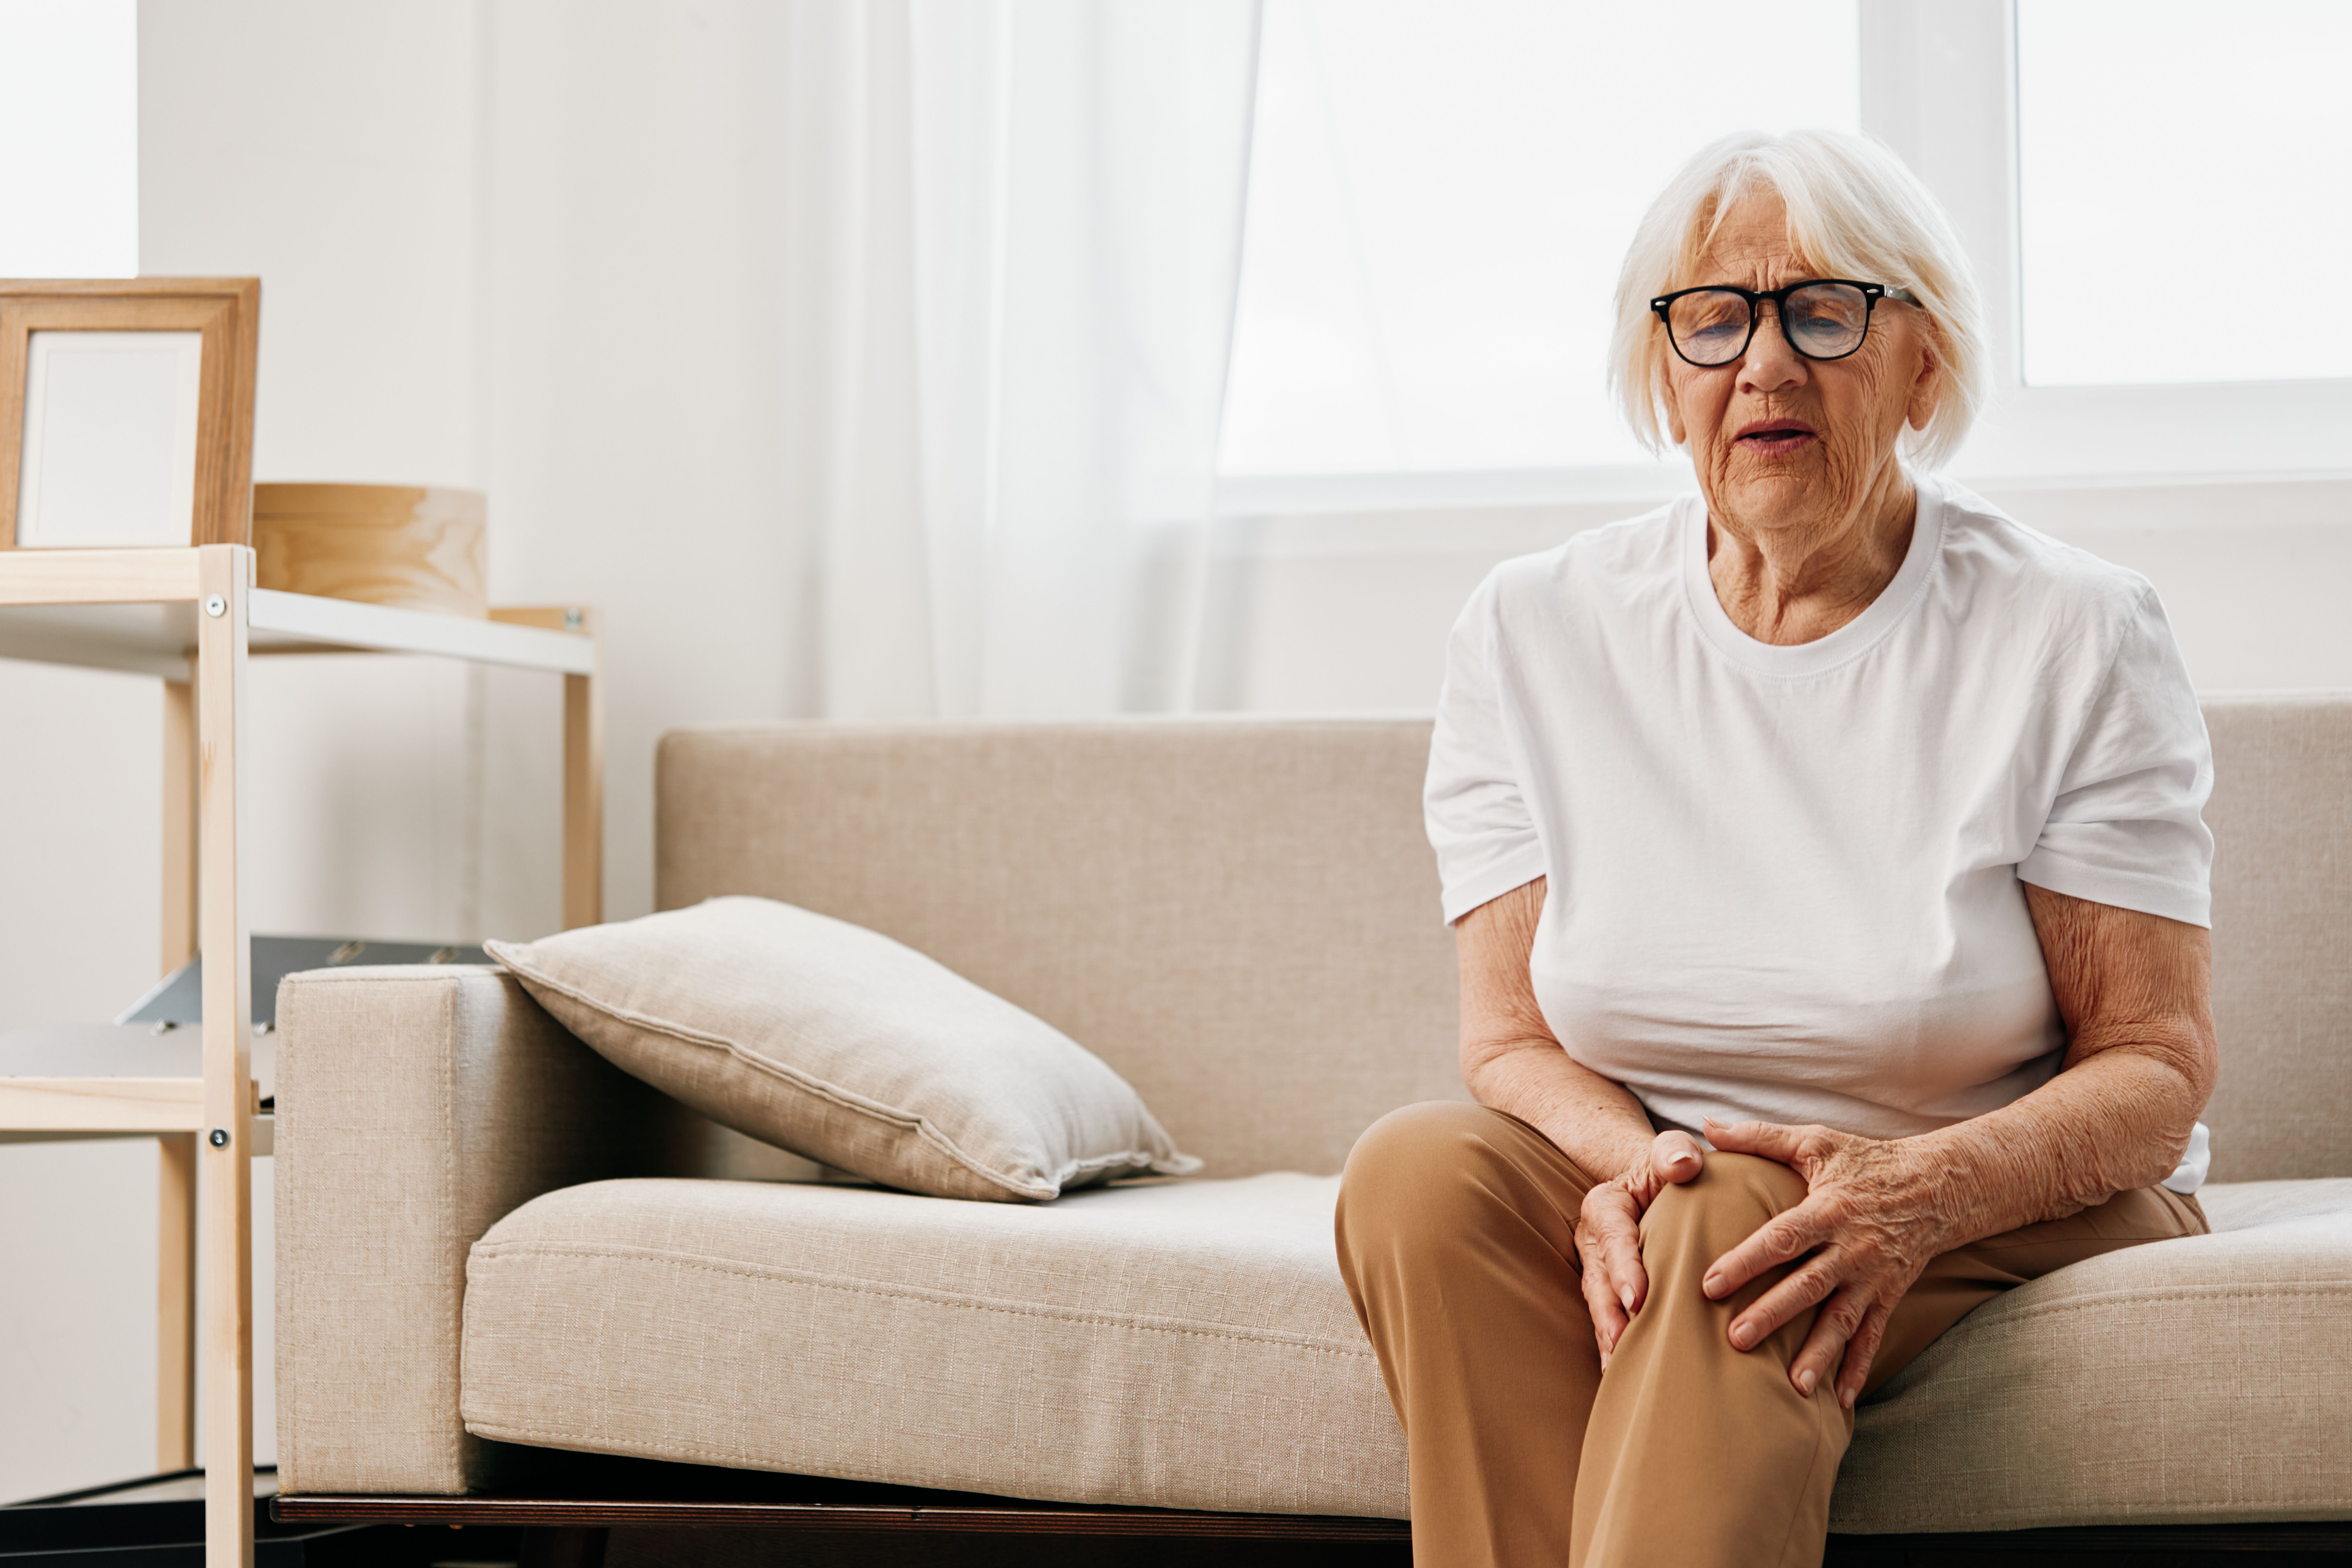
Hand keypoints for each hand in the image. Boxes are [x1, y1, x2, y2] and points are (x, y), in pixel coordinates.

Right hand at [1574, 1130, 1706, 1367]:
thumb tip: (1685, 1165)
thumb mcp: (1671, 1152)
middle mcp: (1595, 1240)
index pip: (1613, 1236)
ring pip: (1600, 1305)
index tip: (1639, 1297)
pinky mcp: (1611, 1289)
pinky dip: (1615, 1346)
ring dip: (1609, 1337)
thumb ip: (1674, 1152)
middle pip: (1599, 1280)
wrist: (1657, 1184)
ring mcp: (1600, 1268)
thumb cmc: (1670, 1169)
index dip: (1624, 1267)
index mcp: (1606, 1206)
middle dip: (1609, 1315)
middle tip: (1625, 1343)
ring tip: (1620, 1369)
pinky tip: (1624, 1373)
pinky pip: (1609, 1318)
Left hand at [1700, 1117, 1956, 1407]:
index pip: (1782, 1238)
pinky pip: (1872, 1337)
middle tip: (1735, 1340)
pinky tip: (1839, 1401)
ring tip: (1791, 1387)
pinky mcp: (1890, 1296)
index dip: (1747, 1260)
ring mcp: (1874, 1277)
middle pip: (1808, 1285)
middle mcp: (1852, 1248)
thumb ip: (1759, 1137)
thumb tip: (1705, 1126)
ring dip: (1817, 1354)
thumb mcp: (1815, 1141)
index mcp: (1829, 1209)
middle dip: (1772, 1314)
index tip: (1709, 1283)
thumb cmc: (1865, 1161)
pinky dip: (1857, 1369)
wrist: (1936, 1187)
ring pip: (1842, 1320)